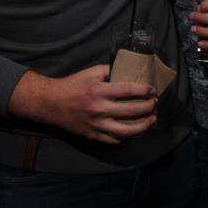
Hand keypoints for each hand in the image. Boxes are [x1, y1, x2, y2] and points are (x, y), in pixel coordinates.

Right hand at [8, 66, 156, 144]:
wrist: (51, 103)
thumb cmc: (74, 85)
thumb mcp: (92, 72)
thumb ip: (111, 71)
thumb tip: (131, 68)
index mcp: (100, 91)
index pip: (129, 90)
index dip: (145, 90)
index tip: (153, 90)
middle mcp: (100, 109)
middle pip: (132, 111)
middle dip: (150, 107)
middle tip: (156, 103)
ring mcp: (97, 125)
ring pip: (127, 130)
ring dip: (144, 126)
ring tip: (153, 120)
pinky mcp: (93, 136)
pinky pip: (115, 139)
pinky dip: (128, 136)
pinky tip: (135, 129)